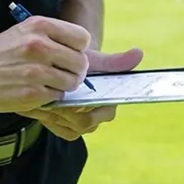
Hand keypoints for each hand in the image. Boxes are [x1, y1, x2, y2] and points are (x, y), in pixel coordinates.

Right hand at [0, 15, 91, 112]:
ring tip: (49, 82)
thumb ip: (53, 35)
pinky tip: (37, 91)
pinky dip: (51, 96)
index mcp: (40, 25)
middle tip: (61, 72)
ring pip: (72, 81)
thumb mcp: (23, 31)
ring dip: (64, 85)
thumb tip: (82, 49)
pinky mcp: (32, 93)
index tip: (68, 54)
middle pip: (81, 62)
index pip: (82, 38)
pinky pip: (58, 96)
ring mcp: (36, 71)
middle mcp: (40, 46)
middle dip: (74, 69)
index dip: (78, 48)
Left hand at [17, 46, 143, 139]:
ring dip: (57, 111)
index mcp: (109, 103)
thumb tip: (139, 53)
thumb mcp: (95, 62)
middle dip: (69, 108)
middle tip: (56, 92)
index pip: (106, 111)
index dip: (91, 106)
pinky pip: (59, 129)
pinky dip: (50, 117)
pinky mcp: (67, 130)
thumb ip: (115, 61)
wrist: (65, 70)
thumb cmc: (80, 65)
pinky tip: (44, 103)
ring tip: (47, 95)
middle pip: (85, 122)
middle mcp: (98, 118)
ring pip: (70, 126)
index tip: (77, 94)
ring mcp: (82, 126)